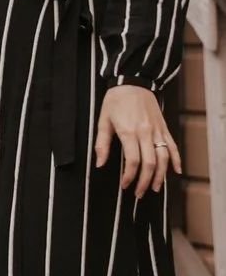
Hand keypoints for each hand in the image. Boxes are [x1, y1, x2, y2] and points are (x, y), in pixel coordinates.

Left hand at [95, 84, 179, 198]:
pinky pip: (172, 146)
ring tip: (154, 188)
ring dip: (160, 175)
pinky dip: (175, 159)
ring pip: (164, 157)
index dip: (129, 176)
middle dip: (145, 181)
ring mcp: (157, 130)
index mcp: (129, 132)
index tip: (125, 185)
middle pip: (150, 163)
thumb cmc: (115, 101)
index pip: (132, 161)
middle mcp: (146, 133)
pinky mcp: (164, 127)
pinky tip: (175, 172)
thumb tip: (99, 164)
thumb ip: (102, 143)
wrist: (133, 82)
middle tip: (139, 193)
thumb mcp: (103, 121)